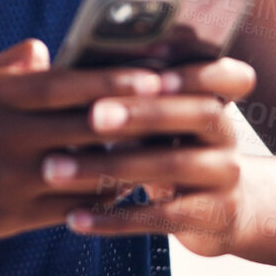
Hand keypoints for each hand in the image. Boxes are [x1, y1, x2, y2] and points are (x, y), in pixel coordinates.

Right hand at [0, 38, 168, 248]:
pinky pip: (70, 209)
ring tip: (169, 153)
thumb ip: (8, 67)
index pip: (66, 85)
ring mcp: (10, 179)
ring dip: (128, 163)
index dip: (113, 81)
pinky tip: (127, 189)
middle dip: (137, 120)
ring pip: (85, 172)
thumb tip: (46, 49)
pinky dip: (101, 198)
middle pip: (86, 127)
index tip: (155, 74)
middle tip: (185, 112)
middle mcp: (6, 136)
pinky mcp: (11, 217)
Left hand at [36, 56, 257, 256]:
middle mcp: (225, 135)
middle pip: (196, 114)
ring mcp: (224, 178)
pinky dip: (114, 218)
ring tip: (56, 169)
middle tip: (93, 116)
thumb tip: (49, 57)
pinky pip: (160, 217)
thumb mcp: (160, 123)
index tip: (155, 75)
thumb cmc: (167, 151)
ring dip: (110, 166)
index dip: (196, 73)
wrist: (217, 215)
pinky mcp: (211, 218)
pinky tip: (74, 217)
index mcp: (213, 98)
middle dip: (143, 113)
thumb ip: (127, 95)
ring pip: (172, 167)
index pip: (227, 77)